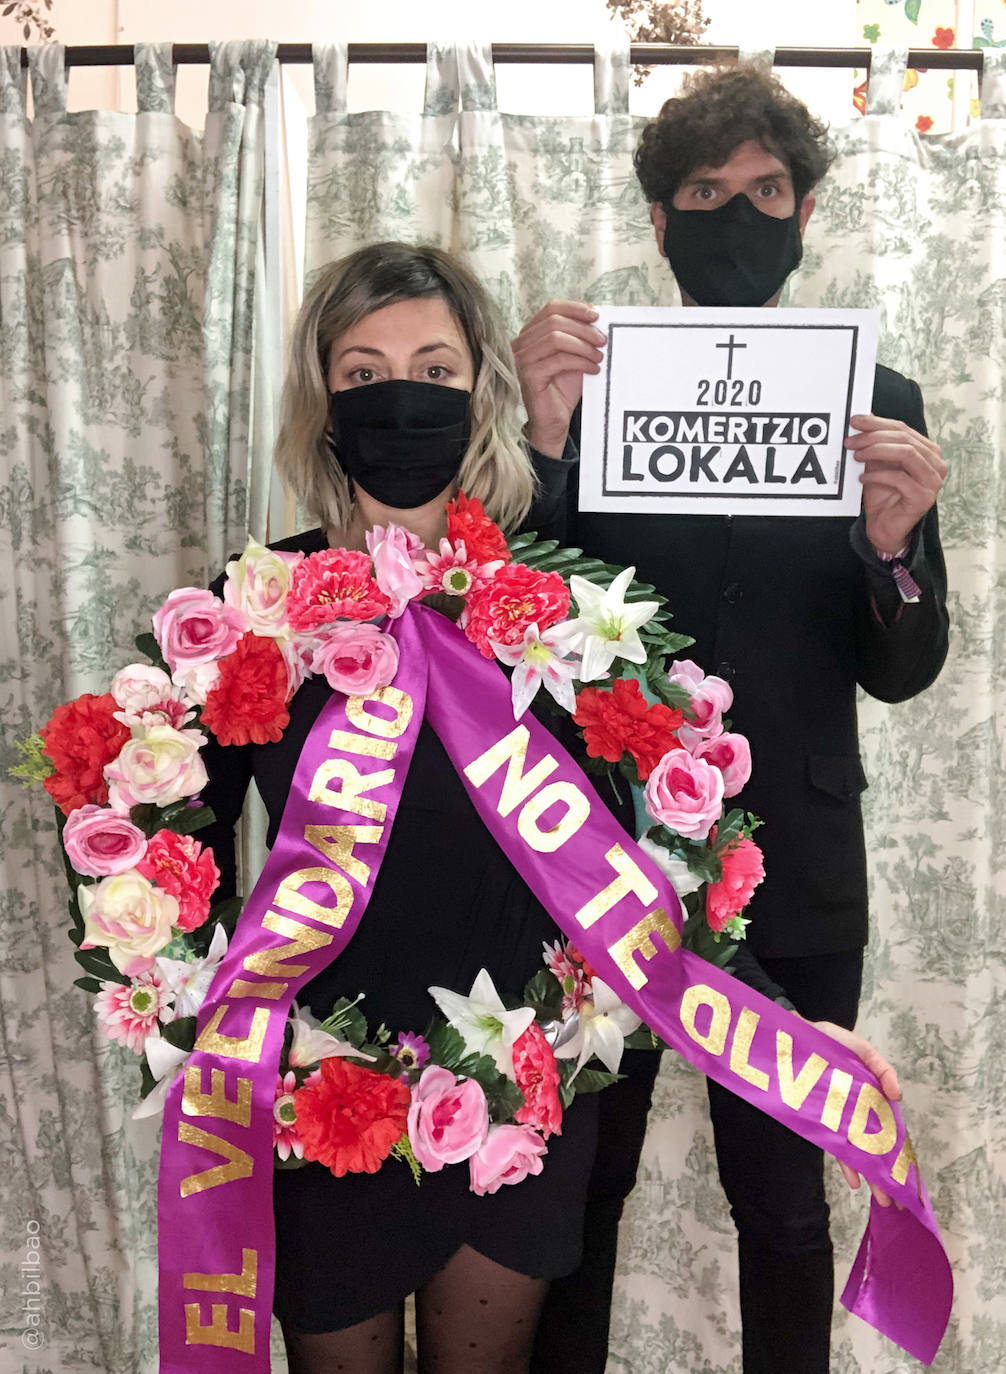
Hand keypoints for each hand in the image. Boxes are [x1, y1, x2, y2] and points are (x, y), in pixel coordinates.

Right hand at [511, 301, 605, 457]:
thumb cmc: (562, 388)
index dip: (575, 308)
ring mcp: (522, 359)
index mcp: (530, 334)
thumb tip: (597, 318)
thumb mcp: (574, 356)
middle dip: (583, 329)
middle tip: (603, 340)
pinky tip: (593, 369)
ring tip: (599, 356)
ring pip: (556, 338)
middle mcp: (521, 343)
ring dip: (583, 346)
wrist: (554, 420)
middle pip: (554, 322)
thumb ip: (579, 337)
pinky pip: (559, 360)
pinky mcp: (528, 375)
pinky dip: (580, 362)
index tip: (597, 315)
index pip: (551, 308)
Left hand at [812, 1018, 900, 1207]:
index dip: (900, 1153)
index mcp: (870, 1098)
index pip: (889, 1130)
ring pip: (858, 1150)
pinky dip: (846, 1162)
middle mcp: (856, 1112)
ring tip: (881, 1198)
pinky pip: (835, 1144)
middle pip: (876, 1147)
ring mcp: (838, 1118)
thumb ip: (882, 1068)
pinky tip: (855, 1180)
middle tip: (897, 1200)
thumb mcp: (861, 1049)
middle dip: (887, 1174)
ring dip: (870, 1174)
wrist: (792, 1038)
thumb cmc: (829, 1042)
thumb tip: (898, 1096)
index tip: (910, 1178)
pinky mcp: (819, 1120)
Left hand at [844, 415, 946, 555]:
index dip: (878, 423)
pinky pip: (899, 478)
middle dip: (873, 437)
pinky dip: (878, 476)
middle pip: (904, 439)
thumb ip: (875, 444)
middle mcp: (936, 464)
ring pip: (906, 453)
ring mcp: (933, 481)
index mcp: (928, 451)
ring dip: (877, 451)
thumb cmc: (882, 495)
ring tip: (857, 457)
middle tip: (850, 442)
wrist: (884, 528)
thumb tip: (863, 420)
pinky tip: (863, 479)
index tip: (855, 421)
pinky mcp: (924, 497)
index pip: (903, 429)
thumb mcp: (877, 465)